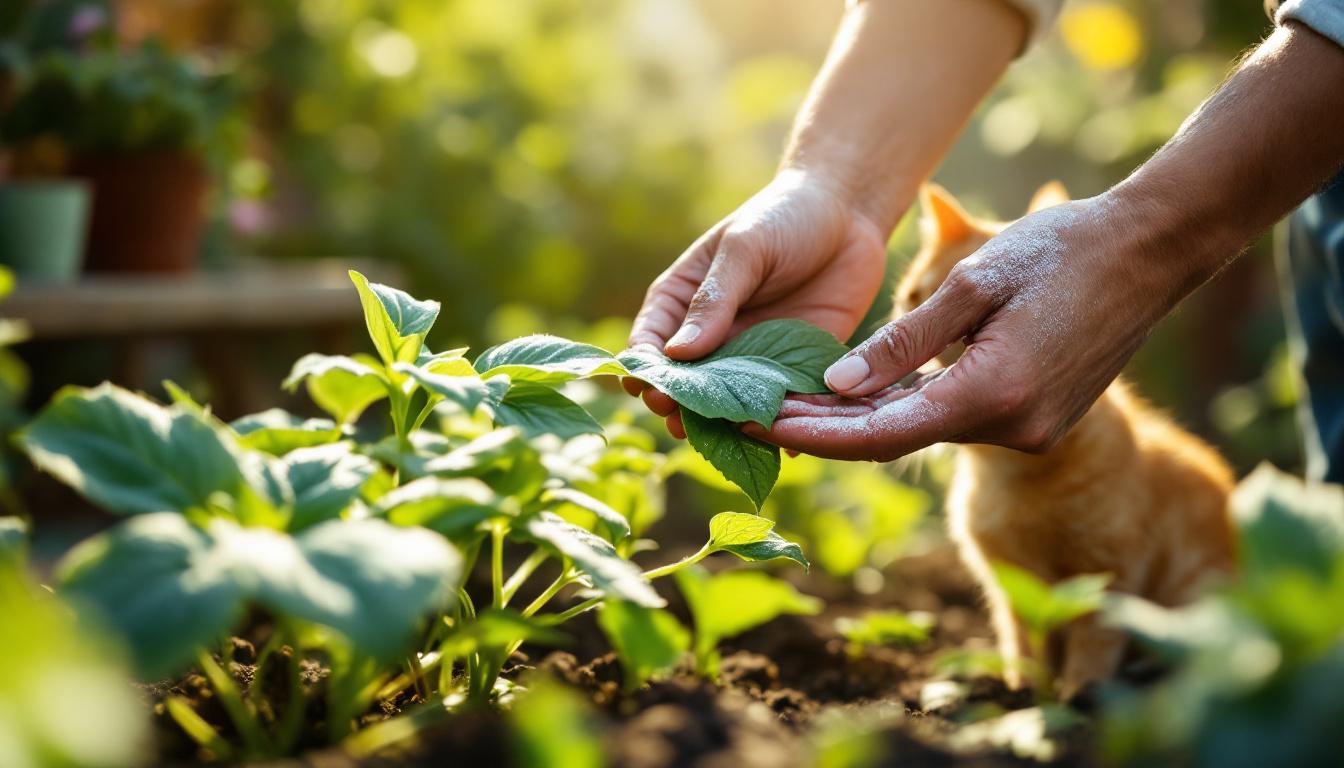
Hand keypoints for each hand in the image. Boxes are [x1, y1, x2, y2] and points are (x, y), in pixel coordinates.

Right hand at [624, 168, 887, 437]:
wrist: (849, 213)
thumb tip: (676, 354)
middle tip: (684, 424)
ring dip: (726, 426)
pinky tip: (783, 443)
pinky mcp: (793, 370)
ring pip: (728, 405)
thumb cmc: (784, 217)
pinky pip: (781, 406)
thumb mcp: (744, 248)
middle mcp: (710, 337)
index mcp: (681, 302)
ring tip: (728, 440)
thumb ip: (714, 299)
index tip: (650, 391)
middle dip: (682, 408)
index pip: (649, 344)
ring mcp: (749, 358)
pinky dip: (780, 426)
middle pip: (684, 385)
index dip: (646, 371)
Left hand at [745, 194, 1210, 459]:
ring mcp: (1029, 429)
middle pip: (894, 441)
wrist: (1150, 252)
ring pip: (922, 432)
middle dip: (822, 430)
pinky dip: (903, 410)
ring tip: (786, 400)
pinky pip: (953, 421)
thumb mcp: (972, 283)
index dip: (812, 434)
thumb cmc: (1058, 252)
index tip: (754, 424)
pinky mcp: (1036, 420)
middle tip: (751, 415)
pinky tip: (855, 396)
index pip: (881, 435)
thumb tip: (835, 387)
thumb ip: (903, 342)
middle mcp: (1012, 427)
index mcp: (993, 394)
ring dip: (858, 420)